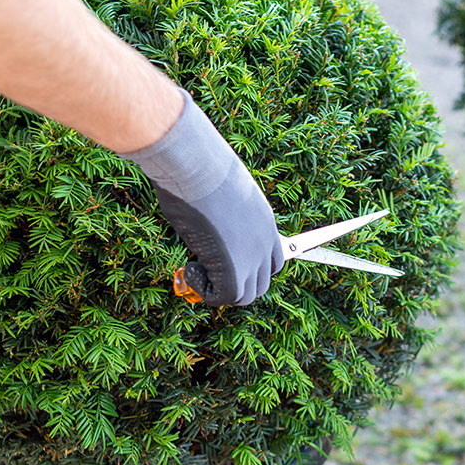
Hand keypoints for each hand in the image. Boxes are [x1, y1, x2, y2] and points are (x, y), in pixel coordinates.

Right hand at [118, 89, 283, 305]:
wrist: (196, 167)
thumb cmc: (200, 170)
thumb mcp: (220, 193)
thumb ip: (225, 217)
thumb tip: (208, 227)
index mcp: (265, 220)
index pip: (273, 262)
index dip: (251, 269)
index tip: (226, 264)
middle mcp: (265, 240)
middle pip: (261, 283)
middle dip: (234, 283)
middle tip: (208, 267)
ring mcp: (252, 256)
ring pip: (245, 295)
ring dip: (220, 289)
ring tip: (198, 266)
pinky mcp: (235, 270)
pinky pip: (223, 297)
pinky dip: (204, 290)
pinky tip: (190, 267)